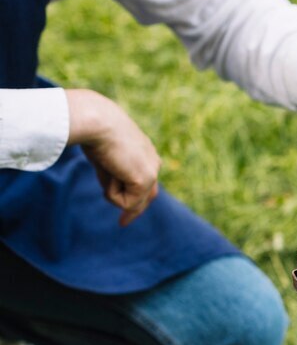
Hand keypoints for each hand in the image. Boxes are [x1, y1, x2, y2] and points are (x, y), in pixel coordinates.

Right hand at [66, 89, 159, 225]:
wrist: (97, 121)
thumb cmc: (94, 132)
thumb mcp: (105, 156)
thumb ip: (113, 173)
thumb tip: (115, 194)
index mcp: (147, 153)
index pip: (147, 182)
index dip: (138, 199)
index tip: (127, 212)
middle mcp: (154, 162)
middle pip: (148, 196)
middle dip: (134, 211)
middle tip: (122, 224)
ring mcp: (152, 172)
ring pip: (133, 201)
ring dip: (112, 190)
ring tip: (105, 167)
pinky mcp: (145, 180)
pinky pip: (126, 202)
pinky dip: (111, 192)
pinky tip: (109, 170)